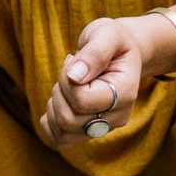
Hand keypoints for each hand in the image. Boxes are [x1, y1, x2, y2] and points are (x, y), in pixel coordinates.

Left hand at [36, 16, 157, 150]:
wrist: (119, 52)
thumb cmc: (112, 40)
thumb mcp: (106, 34)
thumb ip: (93, 53)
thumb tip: (74, 77)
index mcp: (125, 94)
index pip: (81, 101)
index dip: (66, 80)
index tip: (73, 60)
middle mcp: (117, 117)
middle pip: (69, 120)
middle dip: (59, 91)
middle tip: (70, 71)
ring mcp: (103, 128)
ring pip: (62, 132)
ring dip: (54, 105)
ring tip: (67, 85)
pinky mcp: (88, 132)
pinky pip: (59, 141)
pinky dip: (50, 122)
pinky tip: (58, 101)